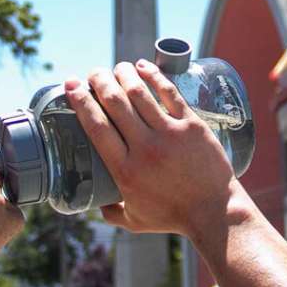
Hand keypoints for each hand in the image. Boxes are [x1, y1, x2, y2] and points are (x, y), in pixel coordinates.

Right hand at [63, 60, 236, 234]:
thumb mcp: (134, 220)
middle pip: (115, 103)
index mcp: (124, 170)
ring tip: (118, 67)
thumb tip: (98, 203)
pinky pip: (170, 93)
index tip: (71, 85)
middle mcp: (144, 148)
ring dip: (124, 74)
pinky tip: (144, 66)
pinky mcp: (192, 126)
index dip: (80, 101)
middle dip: (100, 81)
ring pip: (140, 94)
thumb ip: (112, 212)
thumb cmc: (174, 217)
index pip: (96, 126)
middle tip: (93, 72)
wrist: (215, 213)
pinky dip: (154, 76)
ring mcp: (170, 134)